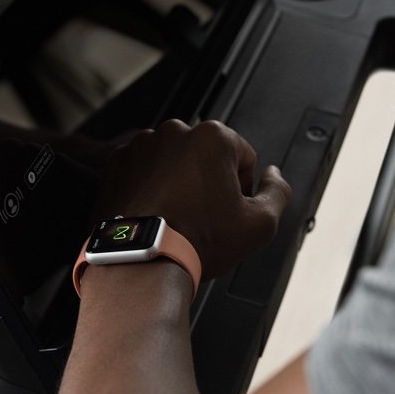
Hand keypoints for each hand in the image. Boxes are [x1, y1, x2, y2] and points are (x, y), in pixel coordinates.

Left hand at [96, 120, 291, 278]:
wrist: (142, 261)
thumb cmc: (196, 240)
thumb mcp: (260, 224)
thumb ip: (278, 192)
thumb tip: (275, 176)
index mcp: (212, 136)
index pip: (244, 157)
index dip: (243, 188)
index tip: (229, 210)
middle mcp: (174, 132)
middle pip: (207, 156)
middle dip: (209, 181)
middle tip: (204, 217)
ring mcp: (142, 145)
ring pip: (174, 161)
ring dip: (179, 182)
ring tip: (177, 216)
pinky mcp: (116, 163)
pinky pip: (143, 170)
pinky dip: (150, 187)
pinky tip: (156, 213)